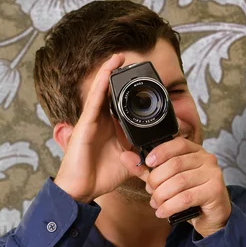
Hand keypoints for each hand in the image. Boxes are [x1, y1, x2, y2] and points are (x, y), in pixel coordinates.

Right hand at [54, 53, 130, 202]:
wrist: (84, 189)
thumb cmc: (102, 176)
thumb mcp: (131, 162)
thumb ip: (143, 153)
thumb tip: (161, 151)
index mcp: (112, 129)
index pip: (121, 106)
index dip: (129, 93)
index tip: (142, 82)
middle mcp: (101, 122)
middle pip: (111, 95)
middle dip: (119, 78)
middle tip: (129, 61)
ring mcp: (92, 121)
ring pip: (102, 92)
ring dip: (109, 73)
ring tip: (118, 57)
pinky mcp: (86, 123)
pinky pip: (95, 100)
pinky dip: (101, 83)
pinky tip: (107, 70)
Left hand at [121, 136, 231, 237]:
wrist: (212, 217)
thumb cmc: (190, 196)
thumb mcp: (166, 181)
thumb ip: (147, 170)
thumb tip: (124, 157)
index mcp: (196, 151)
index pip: (178, 144)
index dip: (161, 152)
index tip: (148, 162)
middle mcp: (207, 159)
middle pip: (175, 164)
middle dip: (157, 180)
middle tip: (151, 192)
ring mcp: (213, 174)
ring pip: (179, 182)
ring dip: (162, 195)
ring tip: (156, 204)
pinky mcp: (215, 191)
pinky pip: (186, 198)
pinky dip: (170, 206)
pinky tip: (163, 212)